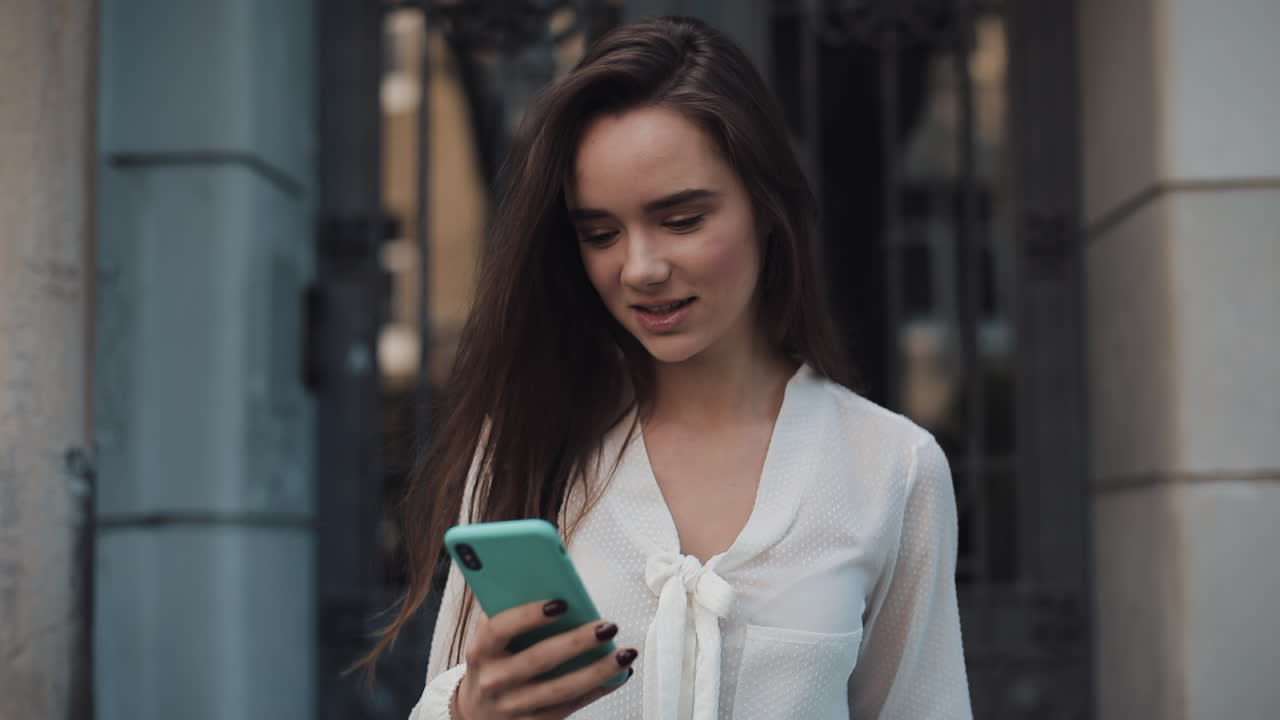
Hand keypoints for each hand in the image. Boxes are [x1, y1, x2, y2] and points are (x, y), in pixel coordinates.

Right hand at [453, 599, 637, 719]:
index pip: (500, 629)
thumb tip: (552, 583)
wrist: (478, 712)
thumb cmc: (493, 662)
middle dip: (578, 642)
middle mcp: (494, 680)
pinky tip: (618, 674)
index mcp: (481, 650)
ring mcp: (514, 706)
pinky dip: (599, 689)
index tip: (560, 602)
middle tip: (608, 626)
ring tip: (624, 653)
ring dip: (598, 670)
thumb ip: (511, 611)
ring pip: (562, 689)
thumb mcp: (490, 638)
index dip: (529, 615)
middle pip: (539, 659)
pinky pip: (572, 705)